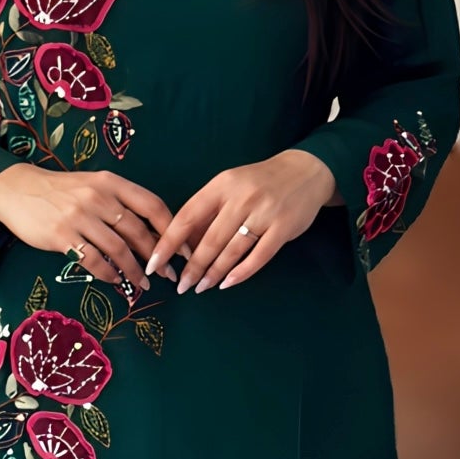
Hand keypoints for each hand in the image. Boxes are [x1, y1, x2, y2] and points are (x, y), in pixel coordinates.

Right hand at [0, 163, 182, 293]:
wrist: (17, 189)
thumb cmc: (61, 191)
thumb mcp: (93, 186)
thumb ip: (120, 203)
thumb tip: (151, 233)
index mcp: (111, 183)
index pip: (152, 205)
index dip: (172, 230)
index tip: (184, 249)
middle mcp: (98, 198)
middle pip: (138, 231)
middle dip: (158, 256)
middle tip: (167, 274)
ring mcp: (79, 217)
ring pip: (118, 250)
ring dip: (135, 271)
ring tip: (143, 283)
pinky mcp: (62, 236)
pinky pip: (93, 261)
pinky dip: (108, 274)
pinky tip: (116, 281)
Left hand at [145, 150, 337, 291]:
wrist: (305, 171)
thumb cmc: (259, 183)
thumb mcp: (230, 187)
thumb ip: (208, 213)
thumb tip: (182, 247)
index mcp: (221, 184)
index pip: (187, 217)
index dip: (168, 243)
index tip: (154, 263)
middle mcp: (241, 197)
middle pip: (209, 240)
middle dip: (192, 267)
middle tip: (182, 286)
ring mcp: (264, 212)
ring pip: (232, 250)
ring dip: (214, 273)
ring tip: (201, 287)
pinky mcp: (283, 228)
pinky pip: (258, 256)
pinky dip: (241, 273)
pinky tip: (227, 284)